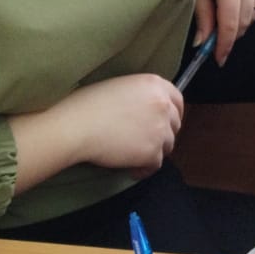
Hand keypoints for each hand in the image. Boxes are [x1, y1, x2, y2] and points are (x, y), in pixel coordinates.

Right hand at [51, 74, 182, 174]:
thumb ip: (140, 96)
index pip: (178, 99)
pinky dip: (143, 169)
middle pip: (175, 124)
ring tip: (134, 156)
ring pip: (167, 145)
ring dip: (154, 151)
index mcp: (154, 84)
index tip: (166, 122)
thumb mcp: (120, 87)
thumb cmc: (87, 105)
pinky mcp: (153, 152)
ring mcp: (160, 129)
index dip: (173, 113)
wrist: (77, 126)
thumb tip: (144, 110)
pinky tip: (131, 169)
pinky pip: (155, 165)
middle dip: (164, 133)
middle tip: (147, 141)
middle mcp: (162, 105)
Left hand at [195, 0, 254, 61]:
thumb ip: (203, 15)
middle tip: (216, 40)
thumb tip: (203, 41)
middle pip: (244, 23)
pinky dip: (248, 6)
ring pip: (253, 13)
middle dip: (230, 35)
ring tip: (223, 14)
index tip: (218, 58)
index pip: (230, 26)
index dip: (224, 46)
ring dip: (240, 20)